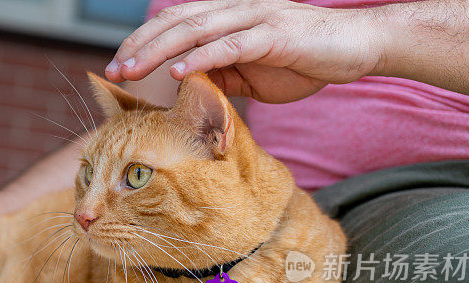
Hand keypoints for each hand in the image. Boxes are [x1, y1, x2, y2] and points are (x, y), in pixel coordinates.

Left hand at [105, 0, 383, 102]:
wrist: (356, 47)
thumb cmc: (303, 59)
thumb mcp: (251, 71)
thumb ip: (219, 74)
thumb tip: (187, 87)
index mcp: (228, 17)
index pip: (176, 23)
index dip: (144, 41)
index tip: (118, 65)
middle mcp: (235, 10)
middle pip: (176, 23)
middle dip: (140, 46)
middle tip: (112, 69)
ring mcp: (254, 19)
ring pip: (195, 31)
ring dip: (158, 51)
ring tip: (131, 70)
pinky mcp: (273, 35)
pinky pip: (229, 46)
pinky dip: (200, 58)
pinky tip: (176, 72)